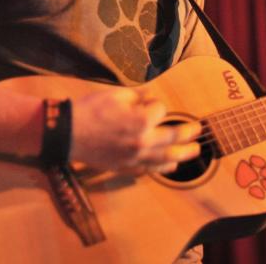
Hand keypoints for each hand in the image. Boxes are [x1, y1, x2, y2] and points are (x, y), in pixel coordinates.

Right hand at [68, 86, 200, 172]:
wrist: (67, 133)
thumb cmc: (90, 111)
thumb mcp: (115, 95)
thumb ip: (138, 96)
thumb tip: (150, 97)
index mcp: (141, 120)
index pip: (160, 110)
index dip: (155, 104)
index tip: (148, 103)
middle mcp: (142, 141)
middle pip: (173, 137)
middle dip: (188, 133)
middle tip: (198, 131)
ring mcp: (134, 157)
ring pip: (165, 158)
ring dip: (182, 155)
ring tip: (193, 152)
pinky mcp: (125, 167)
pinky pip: (148, 169)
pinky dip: (160, 168)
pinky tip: (169, 166)